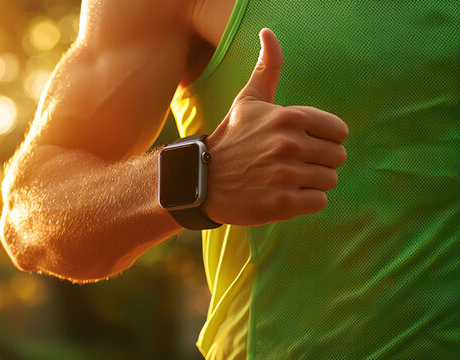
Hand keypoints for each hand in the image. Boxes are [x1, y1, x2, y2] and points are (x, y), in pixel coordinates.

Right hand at [203, 28, 348, 225]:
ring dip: (311, 183)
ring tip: (284, 179)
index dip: (323, 138)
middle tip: (291, 164)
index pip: (339, 131)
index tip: (301, 143)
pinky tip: (282, 194)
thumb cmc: (231, 138)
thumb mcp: (248, 100)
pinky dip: (305, 201)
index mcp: (288, 117)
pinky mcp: (282, 204)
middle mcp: (289, 144)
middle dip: (318, 162)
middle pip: (337, 157)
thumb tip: (268, 32)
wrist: (200, 179)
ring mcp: (286, 175)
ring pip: (329, 180)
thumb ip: (267, 67)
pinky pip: (318, 202)